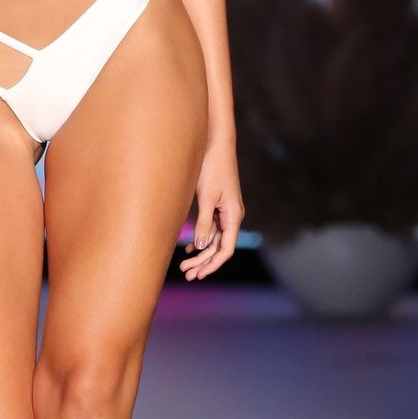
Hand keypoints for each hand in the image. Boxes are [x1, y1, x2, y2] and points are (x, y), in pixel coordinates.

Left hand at [180, 137, 242, 279]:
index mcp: (233, 216)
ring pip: (215, 239)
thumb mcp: (206, 197)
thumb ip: (205, 223)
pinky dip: (201, 239)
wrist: (216, 143)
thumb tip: (202, 246)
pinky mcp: (217, 204)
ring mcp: (225, 210)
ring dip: (200, 252)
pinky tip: (189, 247)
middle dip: (203, 262)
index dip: (212, 265)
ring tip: (184, 264)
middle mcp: (232, 216)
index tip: (198, 275)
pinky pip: (212, 228)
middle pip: (219, 247)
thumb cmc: (212, 167)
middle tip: (186, 274)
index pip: (226, 250)